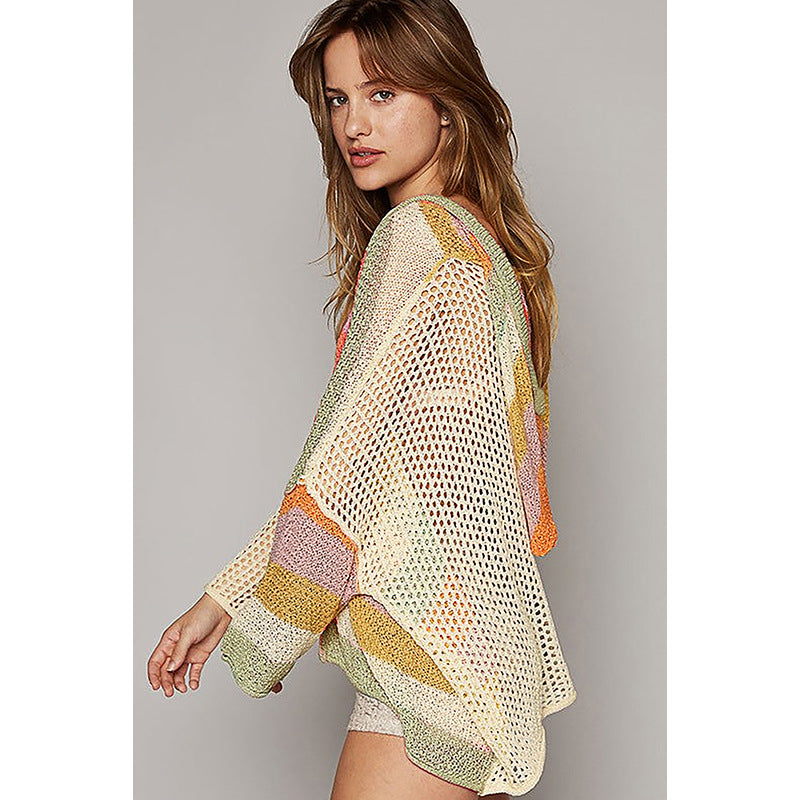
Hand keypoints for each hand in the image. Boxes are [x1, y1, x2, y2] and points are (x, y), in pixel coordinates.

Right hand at [147, 593, 283, 696]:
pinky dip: (192, 679)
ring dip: (179, 682)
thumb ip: (179, 652)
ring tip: (183, 688)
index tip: (156, 686)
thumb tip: (170, 668)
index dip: (153, 675)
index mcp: (169, 641)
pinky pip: (194, 671)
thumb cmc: (202, 615)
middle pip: (166, 670)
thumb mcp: (189, 633)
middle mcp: (177, 649)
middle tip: (170, 692)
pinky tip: (193, 685)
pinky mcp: (200, 656)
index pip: (156, 661)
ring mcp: (188, 653)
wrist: (221, 610)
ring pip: (179, 673)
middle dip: (166, 682)